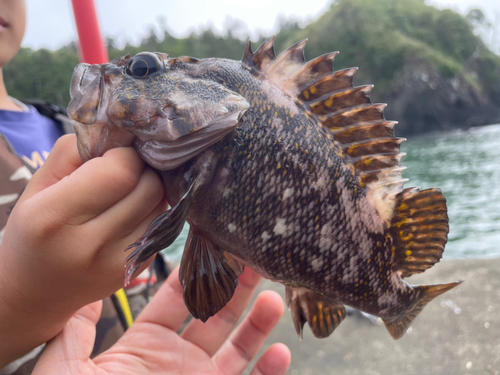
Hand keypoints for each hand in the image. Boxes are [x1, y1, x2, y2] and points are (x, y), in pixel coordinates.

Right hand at [0, 134, 166, 365]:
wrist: (33, 294)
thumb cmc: (34, 231)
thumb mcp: (39, 185)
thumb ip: (74, 152)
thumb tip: (120, 136)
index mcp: (55, 217)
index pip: (121, 171)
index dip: (125, 155)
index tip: (114, 155)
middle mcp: (90, 245)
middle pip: (150, 187)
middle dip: (143, 169)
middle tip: (125, 170)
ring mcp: (117, 262)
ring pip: (163, 205)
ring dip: (152, 190)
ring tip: (128, 192)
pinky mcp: (136, 270)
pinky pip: (163, 225)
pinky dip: (153, 212)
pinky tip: (131, 213)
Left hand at [33, 267, 290, 374]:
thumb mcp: (67, 369)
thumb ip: (78, 330)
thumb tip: (87, 291)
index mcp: (146, 345)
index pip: (176, 299)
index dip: (195, 272)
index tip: (212, 244)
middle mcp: (179, 360)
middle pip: (214, 314)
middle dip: (234, 286)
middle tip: (252, 258)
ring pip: (238, 347)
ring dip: (258, 322)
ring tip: (272, 296)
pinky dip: (269, 370)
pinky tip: (279, 351)